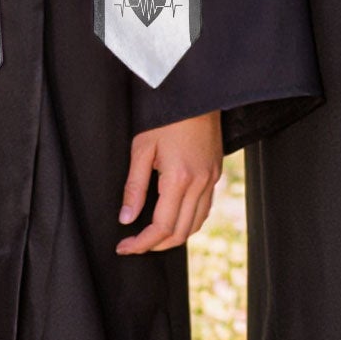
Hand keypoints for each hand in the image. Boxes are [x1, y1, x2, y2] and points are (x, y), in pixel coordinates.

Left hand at [116, 110, 222, 254]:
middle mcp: (200, 182)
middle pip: (180, 232)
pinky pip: (205, 208)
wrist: (196, 93)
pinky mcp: (216, 171)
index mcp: (179, 178)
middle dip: (156, 245)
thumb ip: (134, 186)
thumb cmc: (167, 116)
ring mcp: (211, 178)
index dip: (141, 243)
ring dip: (174, 236)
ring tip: (152, 236)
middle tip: (134, 244)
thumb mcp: (142, 148)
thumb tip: (126, 218)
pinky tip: (174, 217)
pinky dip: (189, 221)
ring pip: (196, 223)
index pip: (161, 227)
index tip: (124, 246)